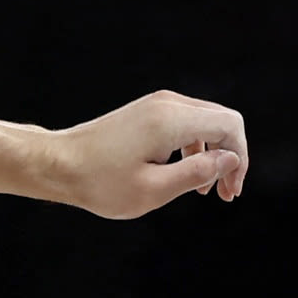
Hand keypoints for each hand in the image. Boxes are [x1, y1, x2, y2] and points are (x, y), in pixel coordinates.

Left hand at [51, 90, 248, 217]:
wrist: (58, 164)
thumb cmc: (99, 182)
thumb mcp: (153, 189)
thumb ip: (197, 173)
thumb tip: (231, 160)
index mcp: (171, 119)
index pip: (229, 126)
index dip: (239, 158)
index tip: (230, 191)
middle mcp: (167, 103)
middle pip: (221, 120)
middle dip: (230, 156)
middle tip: (224, 194)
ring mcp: (156, 104)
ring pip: (204, 122)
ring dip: (212, 154)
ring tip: (205, 190)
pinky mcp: (147, 112)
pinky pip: (185, 123)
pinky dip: (194, 147)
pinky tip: (186, 173)